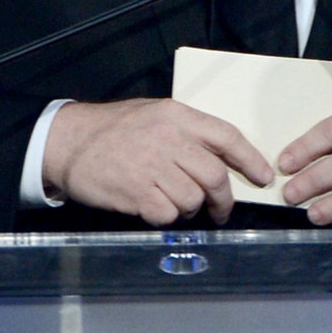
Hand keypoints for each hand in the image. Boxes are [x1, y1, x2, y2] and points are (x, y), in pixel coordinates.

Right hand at [42, 98, 273, 225]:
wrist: (68, 141)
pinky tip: (156, 209)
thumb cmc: (115, 128)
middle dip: (224, 199)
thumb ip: (186, 132)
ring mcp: (152, 167)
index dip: (251, 160)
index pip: (228, 136)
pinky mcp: (135, 192)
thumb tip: (220, 157)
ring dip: (191, 210)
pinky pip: (167, 215)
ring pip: (192, 199)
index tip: (263, 177)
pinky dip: (167, 218)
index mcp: (178, 116)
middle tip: (220, 210)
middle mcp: (169, 139)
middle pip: (215, 176)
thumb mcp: (154, 114)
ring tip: (178, 205)